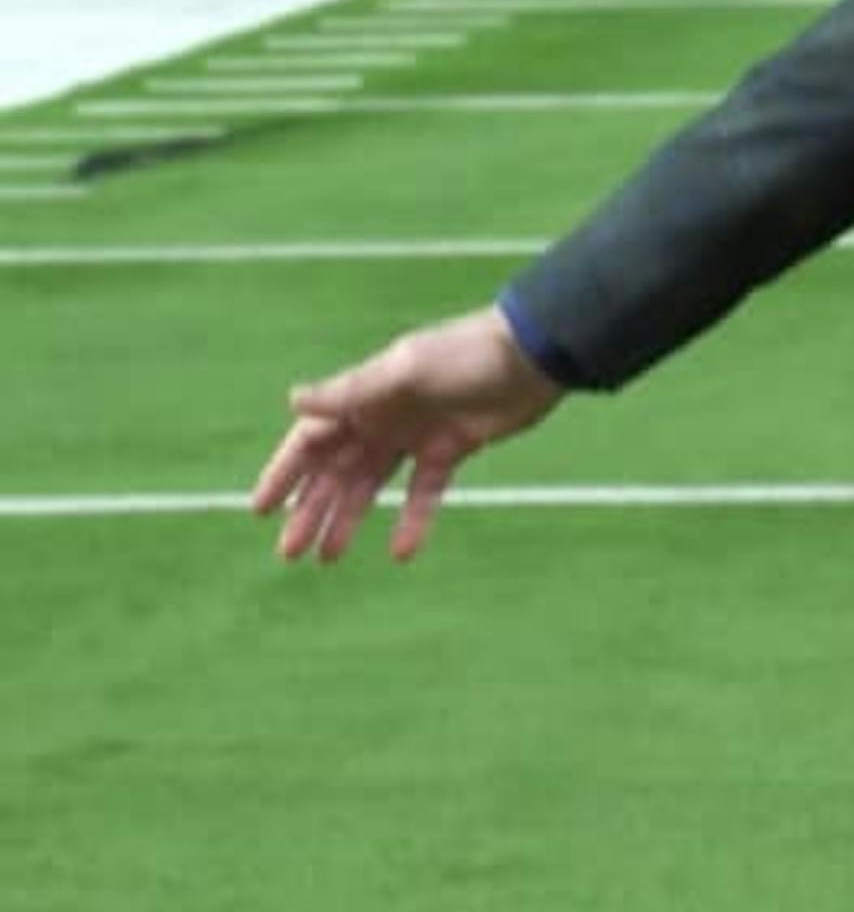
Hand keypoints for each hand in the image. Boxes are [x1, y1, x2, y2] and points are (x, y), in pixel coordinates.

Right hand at [250, 305, 565, 562]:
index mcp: (364, 395)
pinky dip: (413, 520)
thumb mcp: (405, 371)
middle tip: (290, 553)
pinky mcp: (452, 449)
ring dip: (350, 519)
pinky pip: (424, 492)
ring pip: (372, 485)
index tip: (261, 509)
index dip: (285, 473)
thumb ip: (352, 392)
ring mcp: (416, 435)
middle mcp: (383, 416)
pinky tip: (402, 551)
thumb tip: (293, 399)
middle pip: (337, 470)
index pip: (312, 439)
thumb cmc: (466, 353)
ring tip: (328, 557)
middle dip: (312, 509)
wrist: (534, 355)